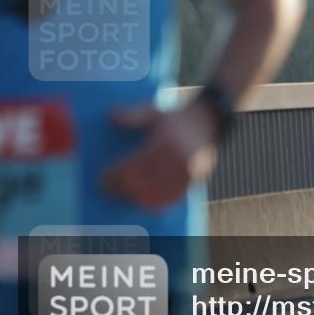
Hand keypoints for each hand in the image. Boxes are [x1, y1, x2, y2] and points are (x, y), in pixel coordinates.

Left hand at [102, 102, 218, 208]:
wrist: (211, 120)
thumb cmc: (179, 116)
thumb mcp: (156, 112)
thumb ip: (134, 115)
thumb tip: (110, 117)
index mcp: (167, 142)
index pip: (134, 165)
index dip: (116, 175)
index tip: (102, 179)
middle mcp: (179, 159)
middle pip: (143, 181)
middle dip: (123, 188)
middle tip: (109, 190)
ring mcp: (189, 172)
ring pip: (158, 193)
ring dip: (138, 197)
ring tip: (126, 196)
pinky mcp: (195, 179)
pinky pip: (174, 197)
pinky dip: (157, 202)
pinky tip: (145, 202)